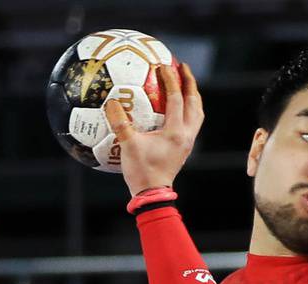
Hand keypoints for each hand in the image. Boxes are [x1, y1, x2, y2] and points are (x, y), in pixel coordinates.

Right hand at [104, 60, 203, 194]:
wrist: (153, 195)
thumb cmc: (141, 171)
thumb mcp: (127, 146)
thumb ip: (119, 123)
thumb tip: (110, 102)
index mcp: (175, 132)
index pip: (176, 98)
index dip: (170, 79)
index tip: (163, 64)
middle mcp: (186, 135)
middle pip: (194, 103)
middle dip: (189, 82)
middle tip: (182, 66)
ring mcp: (188, 142)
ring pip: (197, 113)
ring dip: (192, 96)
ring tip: (185, 84)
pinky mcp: (184, 148)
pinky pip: (191, 123)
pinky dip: (187, 110)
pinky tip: (177, 108)